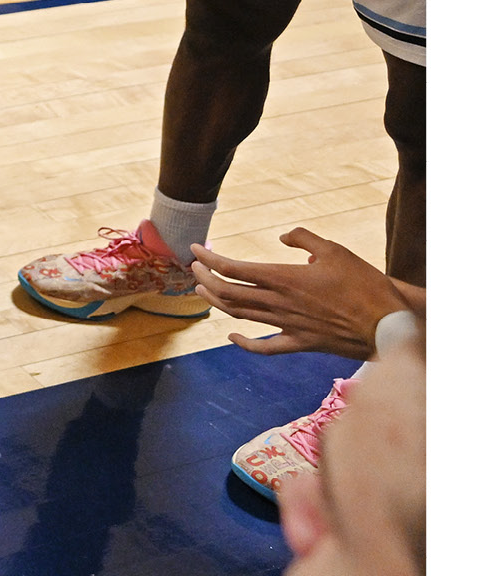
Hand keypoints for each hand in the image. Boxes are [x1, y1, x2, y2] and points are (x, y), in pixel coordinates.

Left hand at [188, 230, 412, 359]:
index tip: (194, 249)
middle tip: (194, 267)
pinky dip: (244, 342)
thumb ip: (304, 238)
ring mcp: (288, 326)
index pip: (233, 268)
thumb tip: (282, 236)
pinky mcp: (301, 344)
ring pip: (241, 316)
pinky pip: (265, 347)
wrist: (389, 325)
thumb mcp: (335, 250)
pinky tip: (231, 335)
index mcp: (284, 278)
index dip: (209, 259)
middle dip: (206, 278)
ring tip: (203, 290)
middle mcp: (280, 303)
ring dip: (217, 302)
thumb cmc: (365, 285)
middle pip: (228, 292)